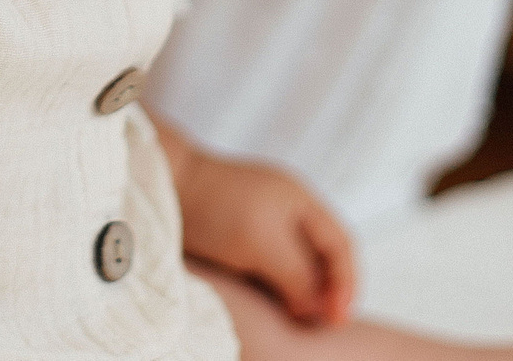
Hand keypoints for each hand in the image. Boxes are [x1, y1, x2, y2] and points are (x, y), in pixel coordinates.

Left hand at [170, 143, 355, 327]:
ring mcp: (263, 223)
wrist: (165, 186)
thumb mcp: (264, 244)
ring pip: (297, 265)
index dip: (347, 283)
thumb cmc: (215, 207)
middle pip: (322, 257)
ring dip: (302, 293)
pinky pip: (271, 267)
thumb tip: (318, 308)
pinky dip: (278, 287)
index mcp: (302, 201)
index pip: (341, 245)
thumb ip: (297, 275)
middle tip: (322, 326)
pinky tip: (272, 305)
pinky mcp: (239, 238)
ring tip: (299, 321)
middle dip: (327, 291)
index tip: (338, 318)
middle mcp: (288, 211)